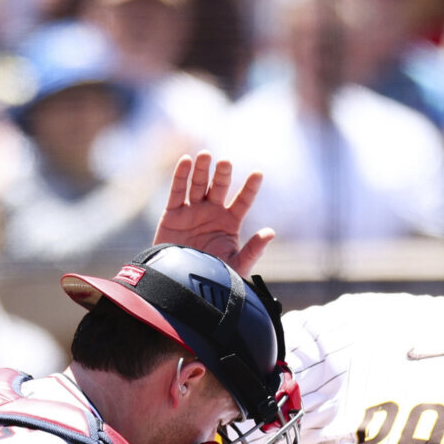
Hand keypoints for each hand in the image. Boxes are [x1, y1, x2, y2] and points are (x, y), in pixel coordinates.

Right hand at [152, 152, 273, 276]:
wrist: (180, 287)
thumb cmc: (211, 280)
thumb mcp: (236, 268)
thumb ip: (253, 251)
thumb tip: (271, 233)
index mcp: (230, 223)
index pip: (243, 201)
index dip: (250, 188)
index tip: (258, 174)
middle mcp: (212, 213)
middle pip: (219, 187)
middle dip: (222, 175)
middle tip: (225, 163)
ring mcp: (192, 211)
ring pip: (198, 185)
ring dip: (202, 169)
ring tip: (206, 155)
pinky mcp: (172, 214)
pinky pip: (177, 191)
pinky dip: (181, 176)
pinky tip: (186, 161)